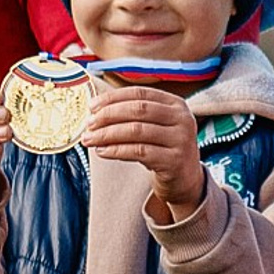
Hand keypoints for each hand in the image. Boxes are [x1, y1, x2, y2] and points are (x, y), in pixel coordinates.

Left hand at [84, 83, 204, 219]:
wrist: (185, 180)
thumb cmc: (162, 149)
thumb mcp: (154, 126)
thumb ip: (134, 115)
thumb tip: (95, 110)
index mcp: (176, 104)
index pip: (139, 94)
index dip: (112, 98)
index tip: (91, 107)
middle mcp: (182, 118)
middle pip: (138, 110)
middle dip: (108, 116)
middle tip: (88, 124)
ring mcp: (181, 140)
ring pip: (136, 131)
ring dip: (107, 134)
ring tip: (90, 139)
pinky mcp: (174, 160)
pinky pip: (138, 151)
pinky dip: (116, 150)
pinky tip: (102, 151)